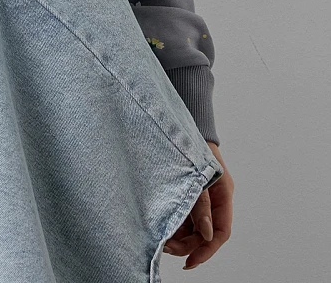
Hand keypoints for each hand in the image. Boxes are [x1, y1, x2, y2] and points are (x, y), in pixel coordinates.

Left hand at [163, 141, 232, 269]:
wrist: (177, 122)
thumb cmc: (191, 144)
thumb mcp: (198, 176)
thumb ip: (202, 205)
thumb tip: (206, 234)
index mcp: (224, 195)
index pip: (221, 232)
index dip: (207, 249)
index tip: (190, 262)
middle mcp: (214, 199)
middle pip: (205, 233)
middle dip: (188, 244)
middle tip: (165, 247)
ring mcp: (201, 197)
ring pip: (193, 226)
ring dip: (179, 235)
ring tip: (160, 237)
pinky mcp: (187, 192)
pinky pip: (184, 215)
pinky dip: (174, 223)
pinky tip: (161, 225)